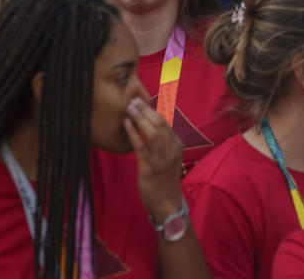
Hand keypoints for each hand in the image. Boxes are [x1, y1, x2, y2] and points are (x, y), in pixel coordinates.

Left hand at [124, 97, 184, 222]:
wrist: (167, 203)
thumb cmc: (165, 178)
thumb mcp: (168, 156)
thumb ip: (162, 140)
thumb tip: (149, 121)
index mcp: (177, 145)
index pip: (165, 122)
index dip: (153, 109)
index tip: (141, 99)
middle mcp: (171, 150)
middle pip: (159, 124)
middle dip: (146, 110)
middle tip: (133, 100)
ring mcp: (161, 160)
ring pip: (152, 133)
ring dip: (140, 118)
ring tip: (129, 108)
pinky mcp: (149, 169)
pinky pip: (141, 148)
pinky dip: (133, 133)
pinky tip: (126, 124)